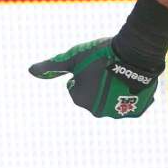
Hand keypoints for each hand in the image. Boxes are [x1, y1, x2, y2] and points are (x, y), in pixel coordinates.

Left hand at [29, 38, 160, 118]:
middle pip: (93, 96)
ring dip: (113, 90)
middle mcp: (98, 112)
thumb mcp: (72, 58)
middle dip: (97, 84)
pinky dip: (129, 95)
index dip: (82, 74)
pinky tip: (130, 82)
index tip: (92, 66)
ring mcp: (119, 113)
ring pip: (112, 100)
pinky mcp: (137, 111)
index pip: (76, 88)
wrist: (135, 54)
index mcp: (80, 100)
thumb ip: (51, 66)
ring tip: (119, 74)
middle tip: (105, 69)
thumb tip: (30, 70)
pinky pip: (129, 104)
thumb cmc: (99, 55)